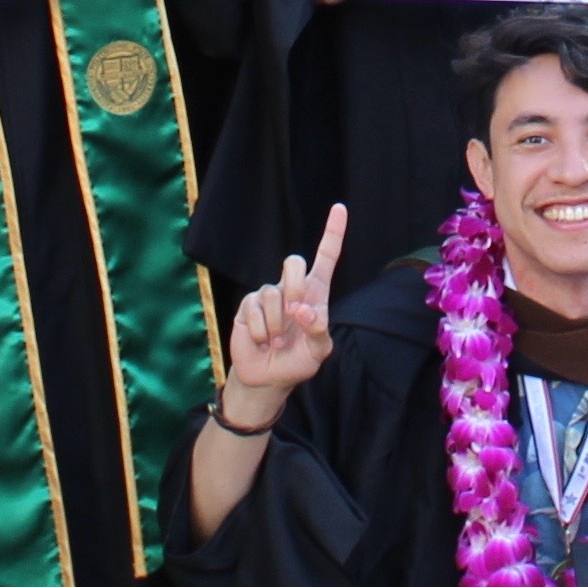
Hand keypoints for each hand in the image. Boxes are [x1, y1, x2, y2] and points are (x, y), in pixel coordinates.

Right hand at [222, 203, 346, 416]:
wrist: (268, 378)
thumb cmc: (298, 361)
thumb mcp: (319, 351)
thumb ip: (318, 330)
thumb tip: (301, 310)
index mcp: (315, 294)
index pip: (326, 257)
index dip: (332, 233)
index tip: (339, 208)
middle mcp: (291, 289)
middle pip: (294, 262)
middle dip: (295, 286)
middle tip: (295, 314)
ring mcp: (268, 295)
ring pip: (273, 292)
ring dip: (276, 324)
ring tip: (277, 342)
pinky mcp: (247, 306)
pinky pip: (254, 308)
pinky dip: (261, 331)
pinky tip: (262, 342)